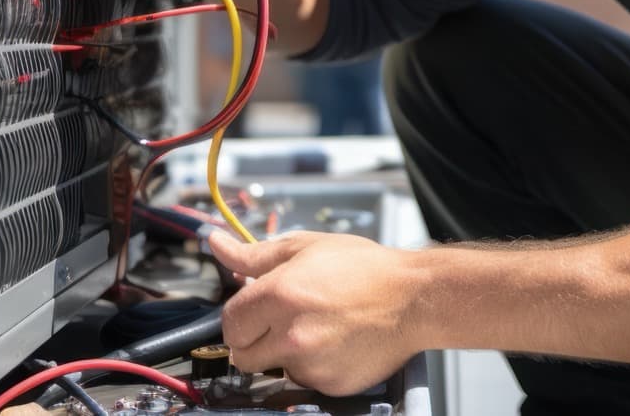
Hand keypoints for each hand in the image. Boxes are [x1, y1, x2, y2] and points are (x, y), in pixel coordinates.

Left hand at [207, 229, 425, 396]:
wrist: (414, 298)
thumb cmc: (363, 268)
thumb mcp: (305, 248)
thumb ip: (252, 254)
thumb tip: (215, 244)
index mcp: (280, 295)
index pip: (228, 323)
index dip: (239, 316)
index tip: (254, 311)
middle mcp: (291, 335)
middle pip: (242, 356)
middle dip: (254, 340)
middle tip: (281, 322)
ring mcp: (311, 365)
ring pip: (273, 369)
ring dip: (284, 354)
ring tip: (316, 328)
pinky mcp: (330, 385)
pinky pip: (304, 381)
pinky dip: (312, 366)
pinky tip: (334, 343)